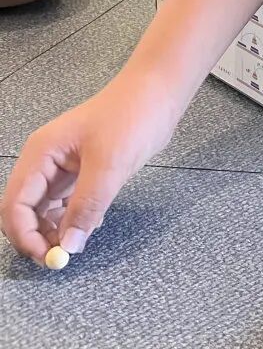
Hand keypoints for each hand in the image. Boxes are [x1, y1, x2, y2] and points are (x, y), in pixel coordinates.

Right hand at [0, 72, 178, 263]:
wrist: (161, 91)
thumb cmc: (133, 115)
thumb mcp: (110, 164)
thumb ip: (87, 206)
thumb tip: (68, 246)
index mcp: (41, 153)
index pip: (15, 204)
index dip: (25, 235)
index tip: (49, 257)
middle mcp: (46, 160)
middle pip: (26, 209)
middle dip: (39, 235)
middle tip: (63, 256)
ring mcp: (64, 165)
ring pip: (46, 208)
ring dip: (58, 228)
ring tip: (81, 238)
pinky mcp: (84, 169)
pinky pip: (68, 202)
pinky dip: (75, 217)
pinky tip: (92, 224)